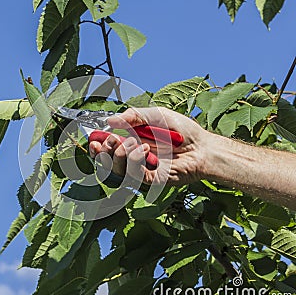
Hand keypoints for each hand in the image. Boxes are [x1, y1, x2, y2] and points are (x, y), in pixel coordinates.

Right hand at [88, 107, 211, 184]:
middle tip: (112, 140)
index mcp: (131, 142)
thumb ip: (133, 116)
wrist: (202, 147)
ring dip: (120, 154)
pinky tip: (145, 149)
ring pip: (116, 170)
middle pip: (106, 163)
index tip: (93, 139)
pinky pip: (133, 174)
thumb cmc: (182, 131)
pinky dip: (134, 160)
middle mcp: (133, 158)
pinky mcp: (150, 179)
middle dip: (104, 152)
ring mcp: (141, 170)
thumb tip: (110, 120)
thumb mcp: (156, 115)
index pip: (107, 149)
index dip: (96, 147)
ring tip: (134, 142)